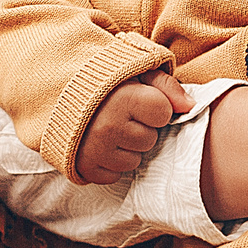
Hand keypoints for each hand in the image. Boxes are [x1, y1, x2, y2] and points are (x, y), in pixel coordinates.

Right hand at [78, 67, 191, 184]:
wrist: (57, 92)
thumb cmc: (103, 81)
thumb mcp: (136, 72)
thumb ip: (167, 85)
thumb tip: (191, 106)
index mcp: (123, 99)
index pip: (164, 114)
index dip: (156, 107)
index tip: (139, 101)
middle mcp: (108, 127)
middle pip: (149, 140)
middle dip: (141, 128)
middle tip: (121, 115)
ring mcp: (95, 149)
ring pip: (133, 161)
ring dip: (126, 148)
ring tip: (109, 128)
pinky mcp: (84, 166)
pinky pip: (114, 175)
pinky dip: (110, 163)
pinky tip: (100, 145)